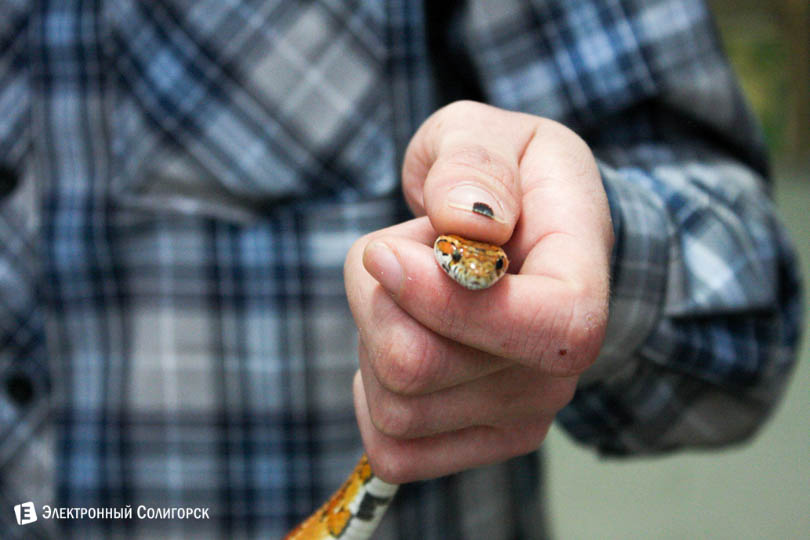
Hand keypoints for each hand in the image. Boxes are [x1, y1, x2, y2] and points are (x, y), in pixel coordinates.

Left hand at [344, 101, 612, 482]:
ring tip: (408, 294)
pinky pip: (393, 450)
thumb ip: (473, 161)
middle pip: (422, 368)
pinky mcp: (482, 443)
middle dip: (377, 300)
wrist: (522, 236)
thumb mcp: (484, 134)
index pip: (544, 327)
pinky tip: (398, 344)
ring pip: (395, 407)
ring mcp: (525, 413)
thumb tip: (468, 221)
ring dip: (372, 337)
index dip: (446, 301)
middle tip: (395, 255)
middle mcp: (560, 365)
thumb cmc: (503, 181)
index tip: (385, 250)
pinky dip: (370, 394)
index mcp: (581, 275)